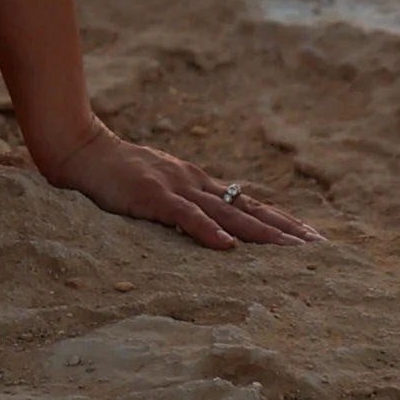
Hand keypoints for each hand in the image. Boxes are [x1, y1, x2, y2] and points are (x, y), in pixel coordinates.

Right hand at [37, 122, 319, 249]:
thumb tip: (209, 227)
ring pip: (228, 213)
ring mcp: (175, 188)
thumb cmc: (113, 171)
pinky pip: (185, 216)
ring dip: (263, 234)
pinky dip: (208, 231)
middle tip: (320, 248)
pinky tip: (228, 247)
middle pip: (249, 209)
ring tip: (293, 251)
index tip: (310, 238)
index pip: (247, 204)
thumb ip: (182, 203)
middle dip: (286, 230)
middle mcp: (194, 183)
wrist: (79, 148)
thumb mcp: (157, 186)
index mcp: (196, 183)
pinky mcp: (151, 196)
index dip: (280, 221)